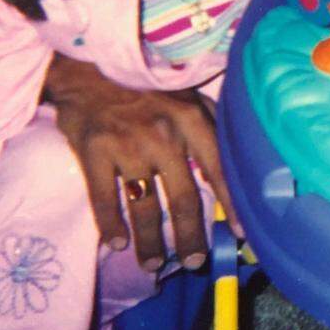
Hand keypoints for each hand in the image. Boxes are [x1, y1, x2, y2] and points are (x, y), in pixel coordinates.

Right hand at [44, 54, 237, 271]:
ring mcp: (127, 145)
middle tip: (193, 261)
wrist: (89, 65)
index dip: (231, 205)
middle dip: (190, 237)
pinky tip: (116, 243)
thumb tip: (234, 162)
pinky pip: (104, 199)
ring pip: (144, 207)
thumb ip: (210, 125)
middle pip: (182, 199)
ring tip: (154, 264)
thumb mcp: (186, 95)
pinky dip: (110, 225)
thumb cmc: (145, 84)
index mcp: (191, 120)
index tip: (240, 234)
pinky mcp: (93, 152)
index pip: (219, 170)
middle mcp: (164, 136)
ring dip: (151, 242)